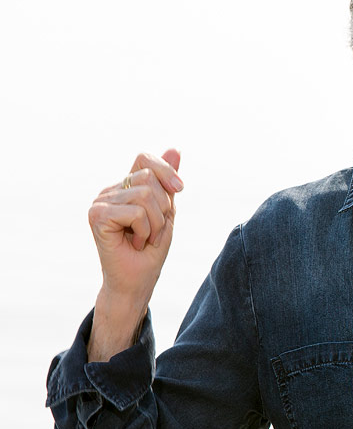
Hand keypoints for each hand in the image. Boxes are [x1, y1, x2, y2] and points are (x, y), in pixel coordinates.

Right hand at [86, 150, 182, 361]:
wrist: (136, 280)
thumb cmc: (150, 250)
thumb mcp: (166, 212)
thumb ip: (168, 182)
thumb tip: (175, 148)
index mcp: (126, 187)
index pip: (144, 157)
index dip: (165, 170)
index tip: (180, 189)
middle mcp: (110, 190)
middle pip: (150, 178)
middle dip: (164, 208)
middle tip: (154, 230)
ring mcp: (101, 201)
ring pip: (146, 196)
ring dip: (156, 223)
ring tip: (145, 238)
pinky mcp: (96, 215)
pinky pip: (136, 212)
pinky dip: (144, 231)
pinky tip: (134, 243)